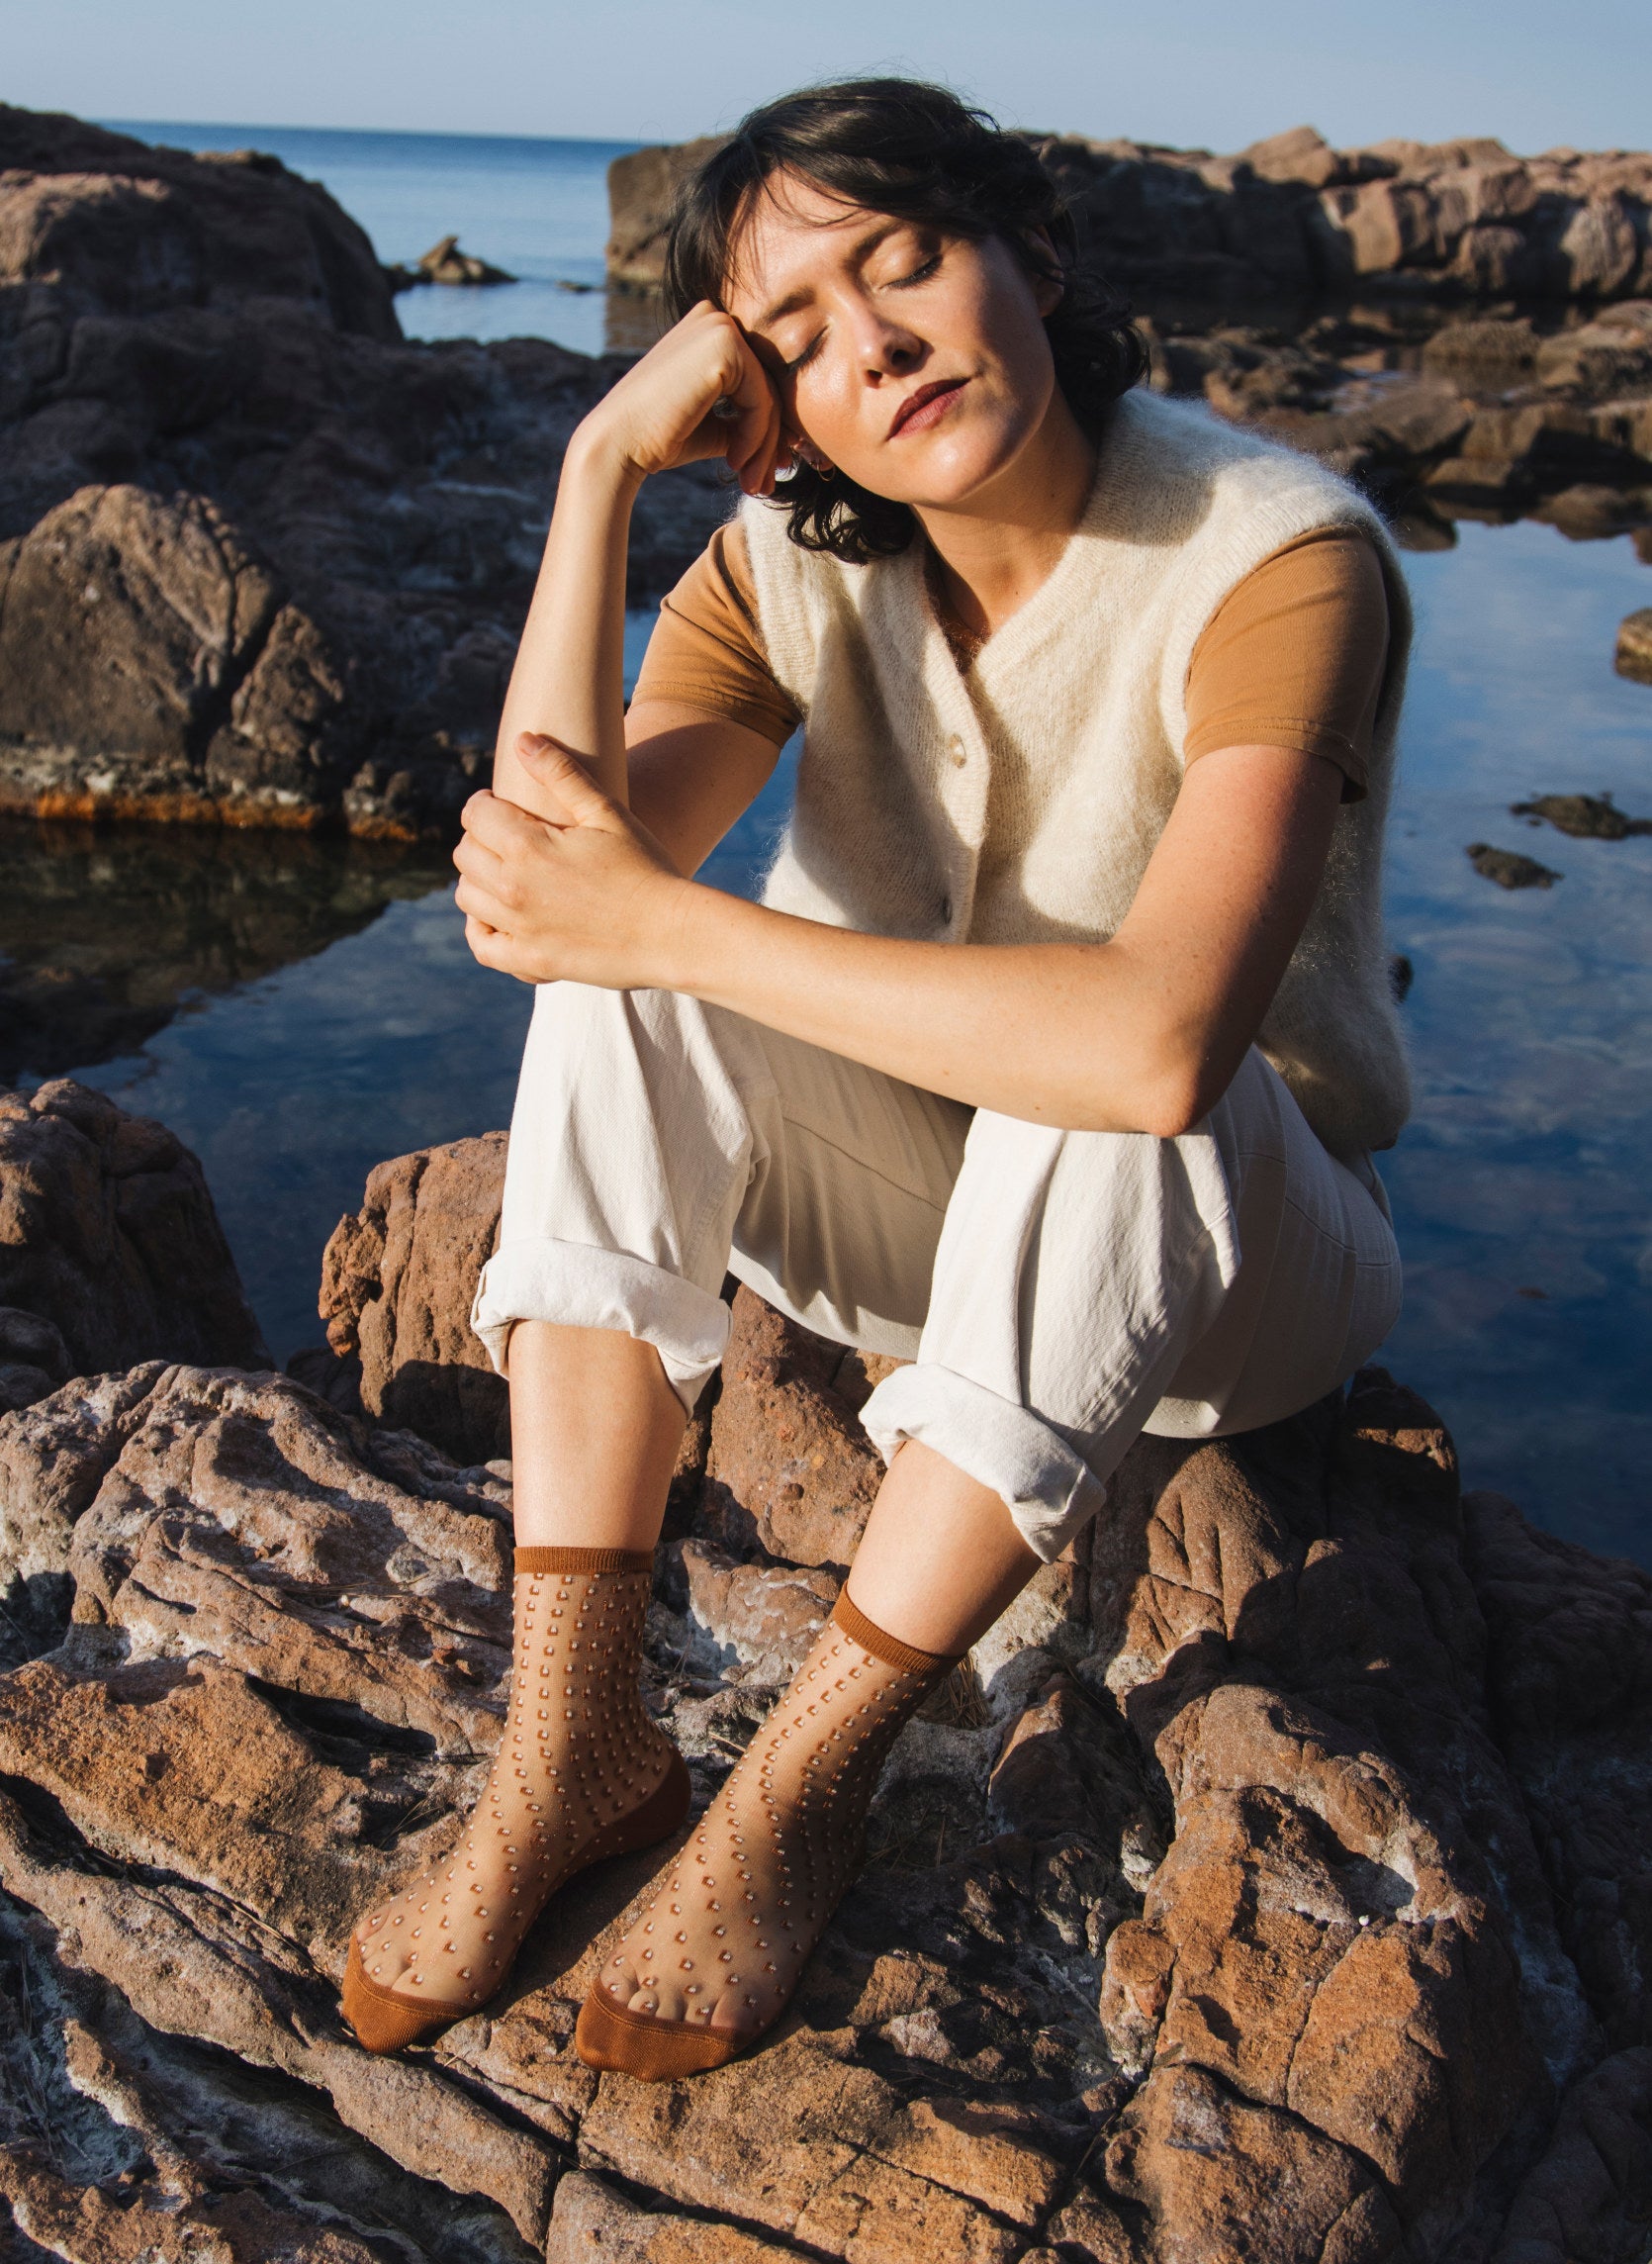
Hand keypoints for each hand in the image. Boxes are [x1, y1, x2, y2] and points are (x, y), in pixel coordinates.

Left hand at [454, 737, 692, 987]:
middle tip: (506, 838)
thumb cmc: (647, 867)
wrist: (672, 934)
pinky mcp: (528, 962)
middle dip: (480, 838)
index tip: (501, 806)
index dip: (485, 804)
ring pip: (467, 896)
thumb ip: (562, 772)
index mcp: (528, 845)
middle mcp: (512, 887)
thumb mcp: (608, 812)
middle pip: (465, 854)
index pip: (475, 814)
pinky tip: (498, 917)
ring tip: (506, 873)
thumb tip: (523, 740)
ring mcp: (518, 929)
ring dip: (478, 879)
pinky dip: (480, 928)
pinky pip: (481, 944)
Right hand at [578, 300, 791, 495]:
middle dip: (771, 443)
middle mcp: (716, 317)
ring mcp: (720, 326)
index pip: (757, 379)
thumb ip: (744, 422)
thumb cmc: (660, 438)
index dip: (769, 427)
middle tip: (765, 485)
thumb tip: (784, 445)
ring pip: (769, 396)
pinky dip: (756, 438)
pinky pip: (761, 400)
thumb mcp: (712, 426)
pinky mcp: (725, 344)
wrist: (619, 443)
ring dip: (765, 448)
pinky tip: (735, 462)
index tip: (771, 469)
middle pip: (767, 386)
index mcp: (709, 330)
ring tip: (752, 485)